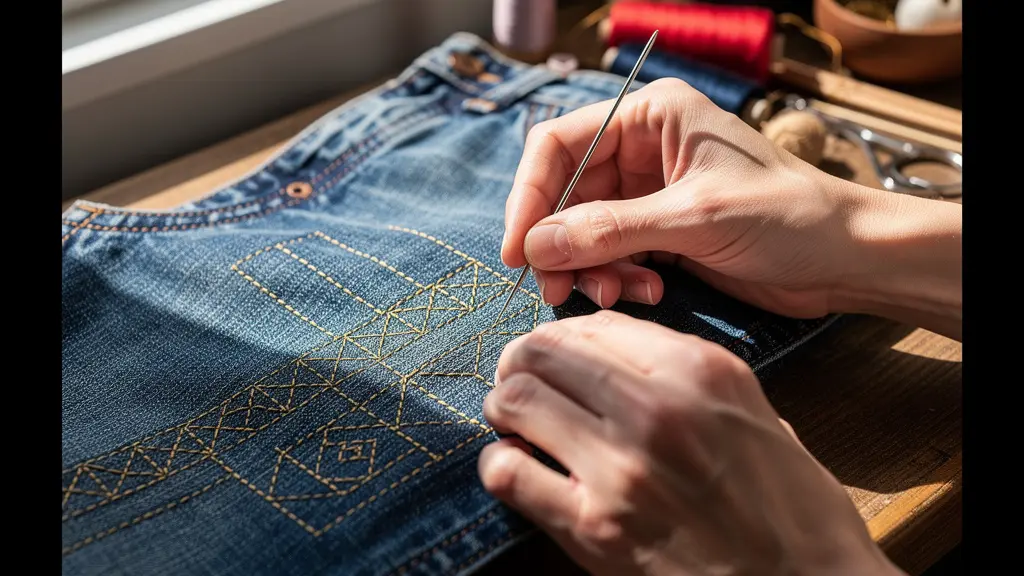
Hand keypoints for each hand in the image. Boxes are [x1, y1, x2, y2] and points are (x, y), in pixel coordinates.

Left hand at [478, 311, 903, 575]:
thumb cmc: (791, 505)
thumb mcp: (755, 411)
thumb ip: (684, 371)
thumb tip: (608, 344)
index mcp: (700, 371)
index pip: (594, 325)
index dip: (564, 337)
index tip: (558, 355)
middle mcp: (656, 408)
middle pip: (542, 351)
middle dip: (522, 362)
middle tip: (520, 380)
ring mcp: (621, 469)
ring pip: (515, 400)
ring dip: (504, 407)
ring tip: (513, 420)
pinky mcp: (595, 529)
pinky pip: (509, 475)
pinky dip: (501, 465)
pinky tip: (517, 467)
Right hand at [502, 78, 961, 337]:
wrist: (845, 259)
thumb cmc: (787, 218)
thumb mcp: (694, 219)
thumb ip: (609, 231)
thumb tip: (534, 247)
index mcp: (649, 116)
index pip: (558, 145)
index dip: (530, 196)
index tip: (518, 250)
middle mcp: (642, 147)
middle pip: (565, 193)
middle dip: (560, 244)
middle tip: (558, 290)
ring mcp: (649, 191)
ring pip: (583, 230)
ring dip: (589, 267)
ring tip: (613, 294)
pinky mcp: (660, 230)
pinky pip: (611, 252)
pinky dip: (615, 276)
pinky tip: (645, 290)